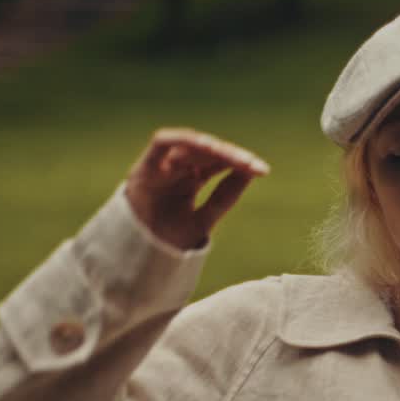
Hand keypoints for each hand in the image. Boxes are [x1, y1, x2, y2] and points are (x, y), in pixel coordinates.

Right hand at [125, 127, 269, 249]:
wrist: (137, 261)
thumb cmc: (168, 241)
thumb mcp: (205, 219)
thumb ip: (224, 196)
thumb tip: (252, 172)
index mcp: (191, 180)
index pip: (220, 164)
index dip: (240, 164)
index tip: (261, 170)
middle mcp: (177, 169)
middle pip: (208, 153)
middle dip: (231, 156)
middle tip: (252, 164)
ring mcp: (161, 167)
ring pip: (191, 146)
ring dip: (214, 149)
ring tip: (236, 158)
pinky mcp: (145, 167)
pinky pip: (162, 143)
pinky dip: (182, 139)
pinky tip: (206, 145)